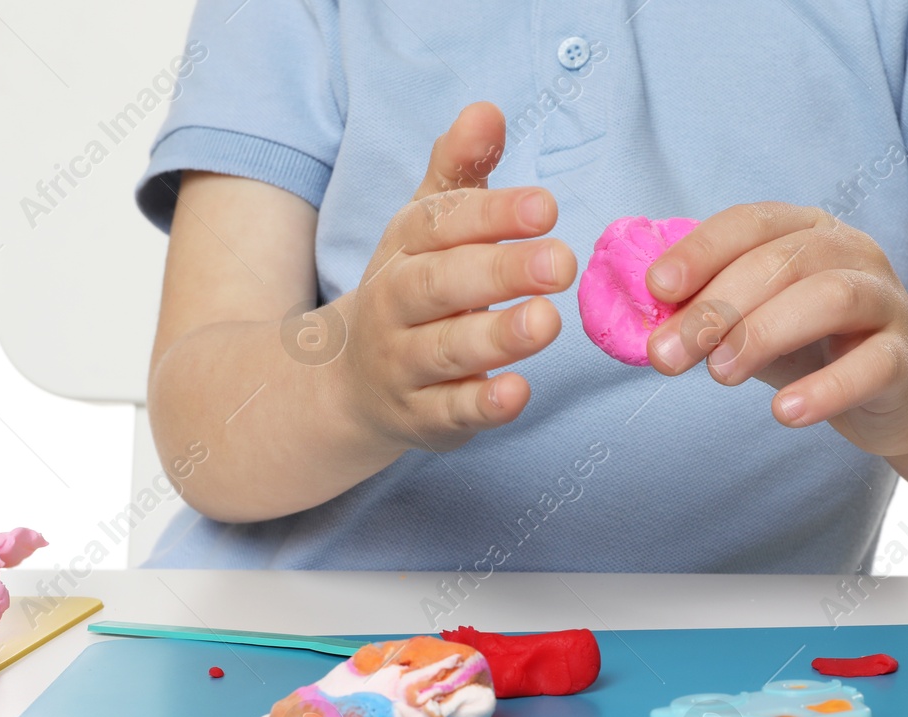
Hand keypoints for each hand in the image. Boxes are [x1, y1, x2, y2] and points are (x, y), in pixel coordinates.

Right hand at [331, 102, 576, 452]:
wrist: (347, 383)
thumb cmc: (411, 290)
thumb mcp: (425, 226)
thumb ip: (459, 169)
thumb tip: (487, 109)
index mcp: (404, 249)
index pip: (442, 224)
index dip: (492, 214)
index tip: (546, 207)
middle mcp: (396, 304)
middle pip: (441, 284)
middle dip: (498, 272)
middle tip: (560, 261)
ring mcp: (404, 364)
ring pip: (446, 349)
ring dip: (496, 337)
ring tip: (547, 322)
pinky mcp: (421, 417)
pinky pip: (448, 412)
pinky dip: (480, 405)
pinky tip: (517, 392)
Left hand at [643, 203, 907, 457]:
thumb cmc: (817, 349)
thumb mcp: (755, 323)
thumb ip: (706, 317)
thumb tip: (643, 328)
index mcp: (807, 232)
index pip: (751, 224)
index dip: (701, 251)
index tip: (656, 288)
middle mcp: (851, 253)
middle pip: (782, 262)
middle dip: (716, 306)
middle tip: (668, 355)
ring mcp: (885, 301)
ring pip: (830, 296)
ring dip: (765, 332)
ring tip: (721, 374)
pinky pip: (872, 365)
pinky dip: (825, 388)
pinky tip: (784, 413)